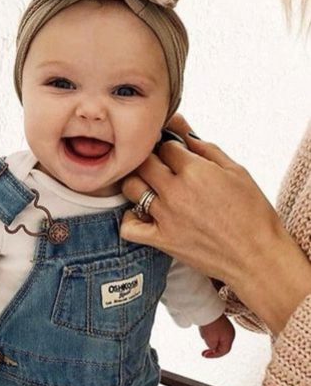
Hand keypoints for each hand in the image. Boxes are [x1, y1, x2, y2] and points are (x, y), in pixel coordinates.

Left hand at [120, 113, 310, 335]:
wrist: (256, 255)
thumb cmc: (252, 213)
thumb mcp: (236, 171)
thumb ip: (205, 148)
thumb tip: (182, 129)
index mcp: (195, 171)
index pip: (165, 145)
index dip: (170, 146)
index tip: (174, 152)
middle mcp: (175, 192)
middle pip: (143, 162)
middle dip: (151, 159)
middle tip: (161, 167)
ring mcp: (165, 217)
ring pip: (131, 188)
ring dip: (138, 183)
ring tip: (151, 188)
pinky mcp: (161, 241)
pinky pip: (129, 227)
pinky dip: (131, 218)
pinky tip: (143, 214)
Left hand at [199, 314, 234, 357]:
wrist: (207, 309)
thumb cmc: (210, 324)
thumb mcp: (210, 340)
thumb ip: (213, 347)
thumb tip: (213, 347)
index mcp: (229, 337)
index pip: (224, 351)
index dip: (215, 355)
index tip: (205, 355)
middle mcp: (230, 332)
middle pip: (222, 345)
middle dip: (212, 348)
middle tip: (204, 352)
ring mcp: (226, 327)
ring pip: (217, 339)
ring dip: (209, 339)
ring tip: (204, 332)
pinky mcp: (220, 323)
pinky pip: (215, 332)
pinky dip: (209, 333)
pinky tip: (204, 328)